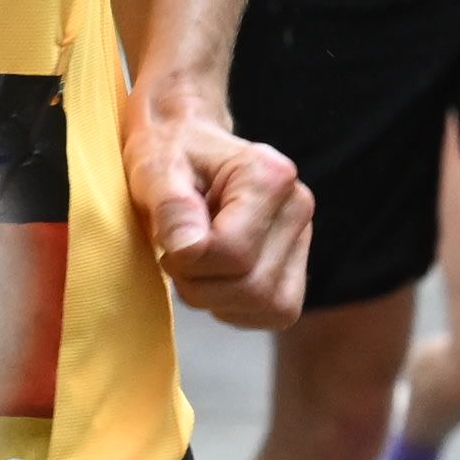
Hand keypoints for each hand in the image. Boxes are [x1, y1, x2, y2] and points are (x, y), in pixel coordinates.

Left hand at [128, 85, 309, 330]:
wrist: (184, 147)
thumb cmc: (168, 156)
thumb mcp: (155, 171)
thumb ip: (171, 206)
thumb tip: (188, 249)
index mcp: (269, 174)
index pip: (233, 252)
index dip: (188, 261)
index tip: (168, 239)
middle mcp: (298, 205)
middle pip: (252, 286)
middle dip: (200, 284)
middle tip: (176, 256)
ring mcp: (303, 238)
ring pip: (268, 305)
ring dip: (217, 300)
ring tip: (196, 265)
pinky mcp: (298, 267)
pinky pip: (274, 313)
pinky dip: (235, 307)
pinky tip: (215, 278)